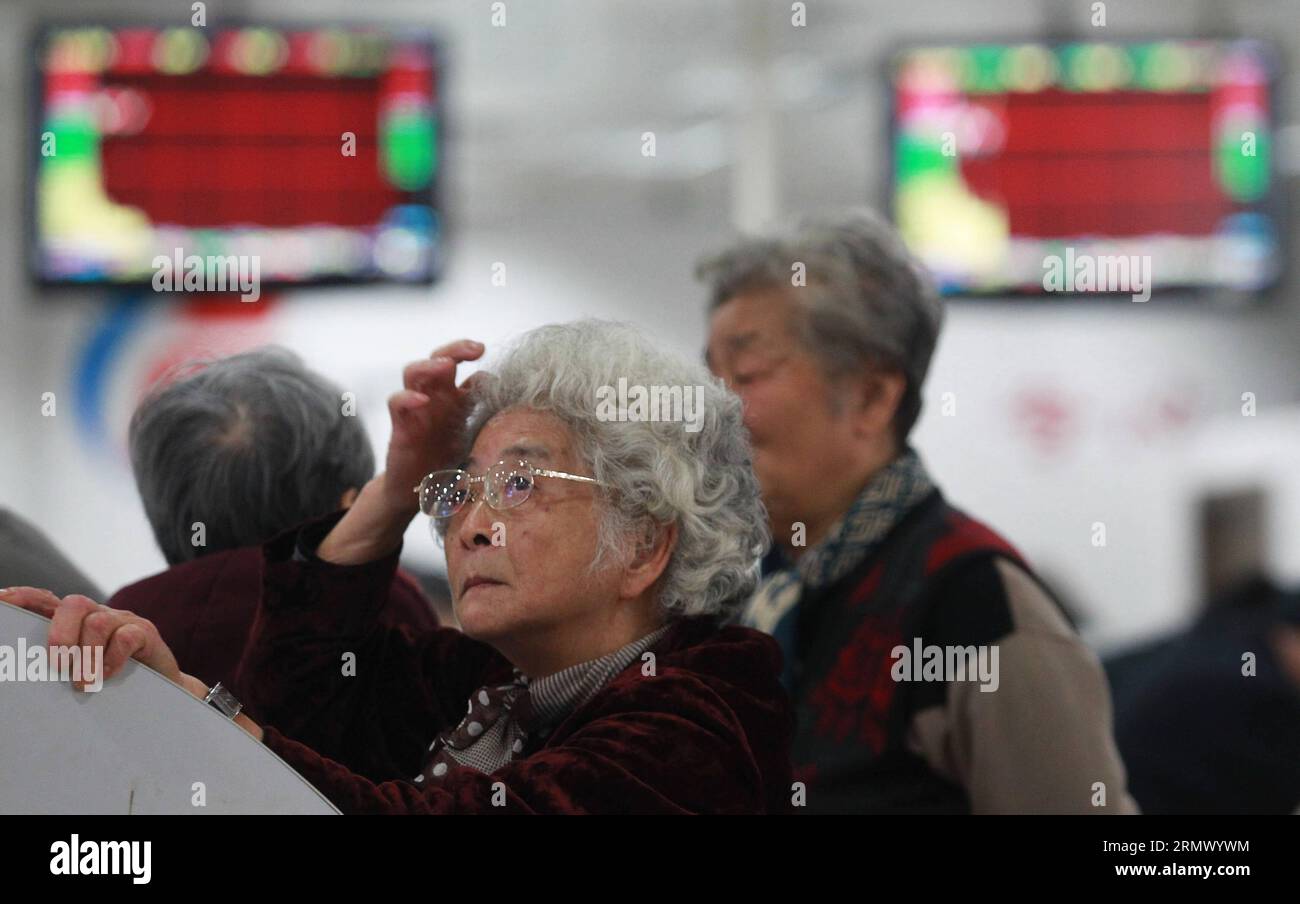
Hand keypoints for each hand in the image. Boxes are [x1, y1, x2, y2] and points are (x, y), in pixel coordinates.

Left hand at [0, 587, 181, 688]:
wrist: (158, 691)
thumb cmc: (107, 682)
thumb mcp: (74, 670)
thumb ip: (56, 664)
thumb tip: (22, 672)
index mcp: (71, 622)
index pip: (43, 600)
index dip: (23, 597)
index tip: (1, 600)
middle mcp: (95, 614)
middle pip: (73, 604)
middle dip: (61, 634)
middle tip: (58, 664)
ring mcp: (121, 621)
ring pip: (97, 622)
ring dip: (88, 657)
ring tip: (84, 684)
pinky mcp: (145, 632)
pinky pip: (125, 637)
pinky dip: (112, 659)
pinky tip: (108, 676)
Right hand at [317, 339, 485, 564]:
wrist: (420, 493)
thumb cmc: (451, 467)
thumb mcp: (478, 444)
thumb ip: (494, 426)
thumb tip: (526, 413)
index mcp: (458, 401)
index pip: (468, 372)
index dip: (484, 370)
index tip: (502, 369)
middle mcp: (437, 398)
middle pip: (441, 359)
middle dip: (457, 349)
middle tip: (476, 348)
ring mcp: (417, 409)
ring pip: (414, 372)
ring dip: (430, 365)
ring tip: (445, 365)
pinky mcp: (400, 426)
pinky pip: (396, 402)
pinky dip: (406, 397)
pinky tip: (421, 400)